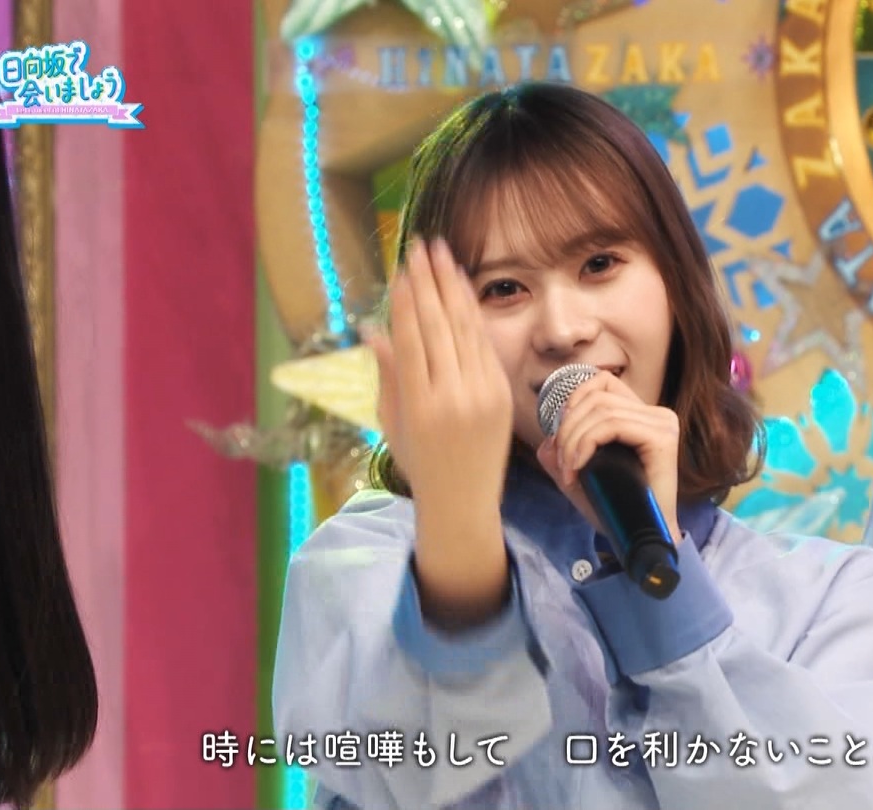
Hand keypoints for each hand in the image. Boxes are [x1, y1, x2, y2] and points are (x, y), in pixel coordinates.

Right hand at [364, 237, 512, 626]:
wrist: (464, 501)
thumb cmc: (419, 464)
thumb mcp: (392, 422)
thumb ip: (387, 374)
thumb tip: (372, 328)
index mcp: (420, 405)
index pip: (411, 339)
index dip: (405, 301)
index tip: (401, 271)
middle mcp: (453, 396)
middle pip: (439, 325)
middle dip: (429, 281)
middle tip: (421, 247)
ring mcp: (482, 393)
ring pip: (465, 328)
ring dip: (453, 286)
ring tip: (443, 254)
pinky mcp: (501, 393)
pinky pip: (484, 344)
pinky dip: (473, 312)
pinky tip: (463, 288)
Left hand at [535, 372, 681, 540]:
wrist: (641, 539)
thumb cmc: (616, 509)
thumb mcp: (580, 478)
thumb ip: (562, 457)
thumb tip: (546, 441)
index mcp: (641, 415)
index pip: (602, 382)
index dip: (574, 399)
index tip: (560, 436)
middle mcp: (656, 414)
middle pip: (597, 397)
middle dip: (567, 428)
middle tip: (561, 463)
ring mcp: (662, 424)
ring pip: (601, 411)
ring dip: (574, 440)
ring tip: (569, 471)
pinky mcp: (661, 438)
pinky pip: (612, 426)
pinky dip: (587, 444)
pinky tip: (578, 467)